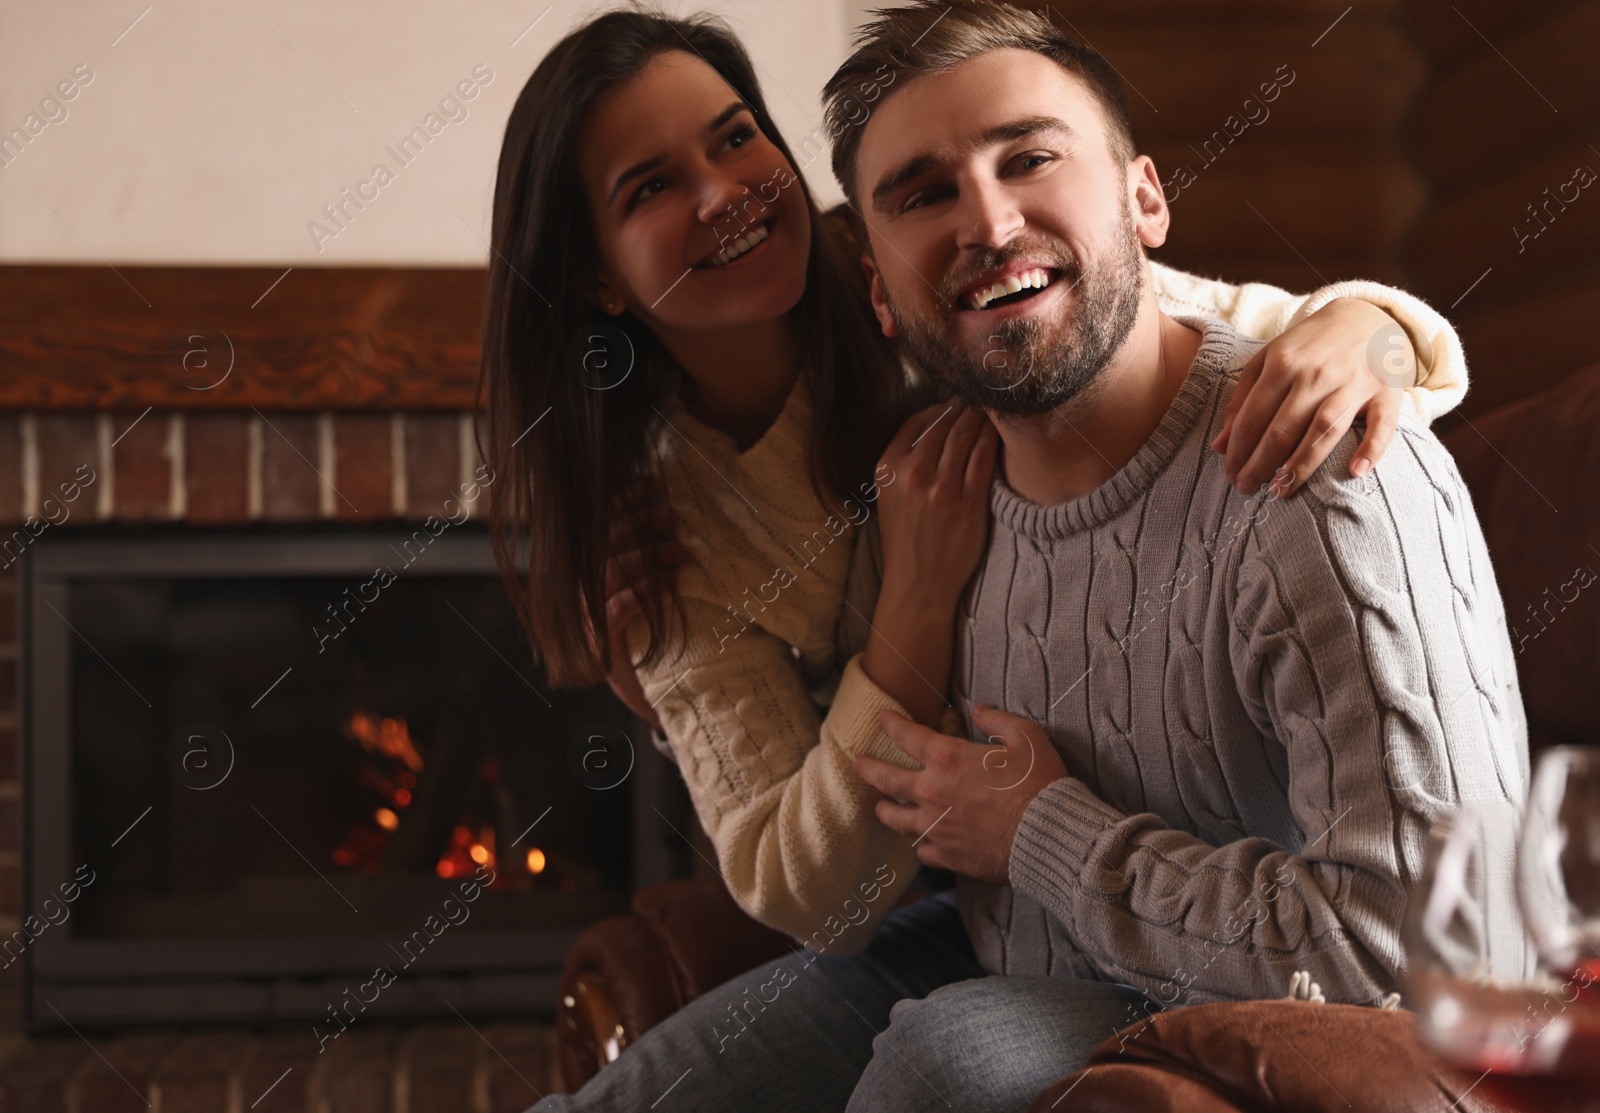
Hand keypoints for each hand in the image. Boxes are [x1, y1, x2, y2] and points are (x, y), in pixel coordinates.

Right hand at [582, 505, 684, 730]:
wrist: (655, 698)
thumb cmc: (658, 640)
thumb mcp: (653, 594)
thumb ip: (651, 561)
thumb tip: (671, 514)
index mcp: (591, 576)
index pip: (598, 529)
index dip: (621, 504)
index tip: (647, 485)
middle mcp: (582, 596)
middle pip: (603, 546)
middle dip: (638, 524)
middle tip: (670, 514)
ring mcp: (587, 621)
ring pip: (611, 573)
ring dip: (647, 556)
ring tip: (680, 550)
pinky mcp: (600, 645)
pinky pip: (618, 607)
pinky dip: (645, 591)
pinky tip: (670, 583)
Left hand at [853, 704, 1067, 884]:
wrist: (1048, 835)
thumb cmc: (1039, 783)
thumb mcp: (1026, 737)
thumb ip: (998, 720)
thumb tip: (980, 710)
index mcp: (948, 759)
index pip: (907, 736)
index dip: (891, 724)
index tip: (882, 719)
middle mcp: (932, 792)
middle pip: (886, 779)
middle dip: (868, 768)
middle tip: (858, 763)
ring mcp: (936, 826)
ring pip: (896, 819)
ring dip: (885, 810)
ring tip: (878, 807)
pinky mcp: (947, 855)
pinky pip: (922, 850)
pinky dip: (921, 845)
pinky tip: (921, 842)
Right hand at [874, 400, 998, 609]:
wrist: (919, 584)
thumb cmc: (905, 540)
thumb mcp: (889, 496)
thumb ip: (903, 462)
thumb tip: (934, 427)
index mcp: (887, 469)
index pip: (914, 422)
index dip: (937, 409)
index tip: (952, 404)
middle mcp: (912, 473)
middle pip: (943, 425)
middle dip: (963, 407)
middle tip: (979, 398)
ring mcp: (942, 487)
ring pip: (965, 436)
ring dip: (979, 418)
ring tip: (990, 410)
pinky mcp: (969, 502)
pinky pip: (983, 458)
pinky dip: (992, 439)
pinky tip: (998, 432)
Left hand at [1212, 297, 1414, 496]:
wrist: (1366, 317)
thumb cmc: (1309, 346)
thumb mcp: (1268, 360)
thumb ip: (1241, 401)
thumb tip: (1219, 446)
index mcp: (1282, 364)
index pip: (1252, 417)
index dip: (1237, 451)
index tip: (1229, 474)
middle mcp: (1316, 374)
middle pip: (1282, 429)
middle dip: (1259, 465)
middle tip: (1245, 488)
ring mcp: (1353, 384)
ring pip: (1323, 431)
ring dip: (1300, 466)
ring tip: (1279, 491)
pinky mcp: (1385, 393)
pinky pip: (1381, 424)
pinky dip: (1372, 447)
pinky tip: (1356, 472)